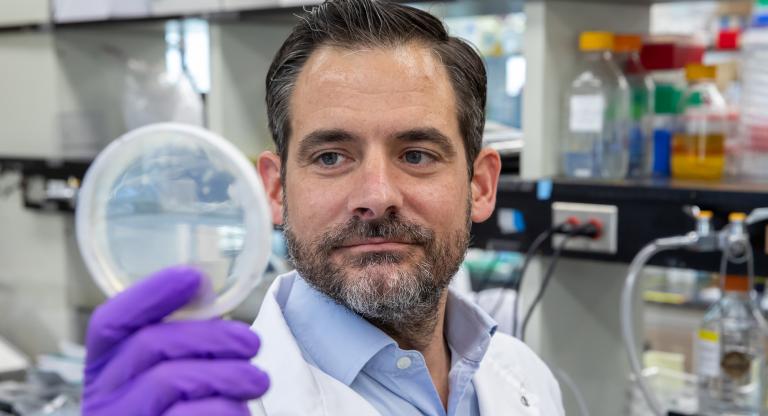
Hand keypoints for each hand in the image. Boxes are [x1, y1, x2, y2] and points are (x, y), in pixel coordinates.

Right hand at [82, 266, 268, 415]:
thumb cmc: (185, 408)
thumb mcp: (175, 370)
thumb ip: (184, 333)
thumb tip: (203, 285)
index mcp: (106, 367)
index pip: (110, 321)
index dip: (150, 293)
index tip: (194, 276)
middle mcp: (103, 396)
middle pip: (149, 344)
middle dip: (211, 337)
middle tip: (252, 343)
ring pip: (168, 380)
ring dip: (226, 374)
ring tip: (257, 381)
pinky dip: (223, 409)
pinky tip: (240, 409)